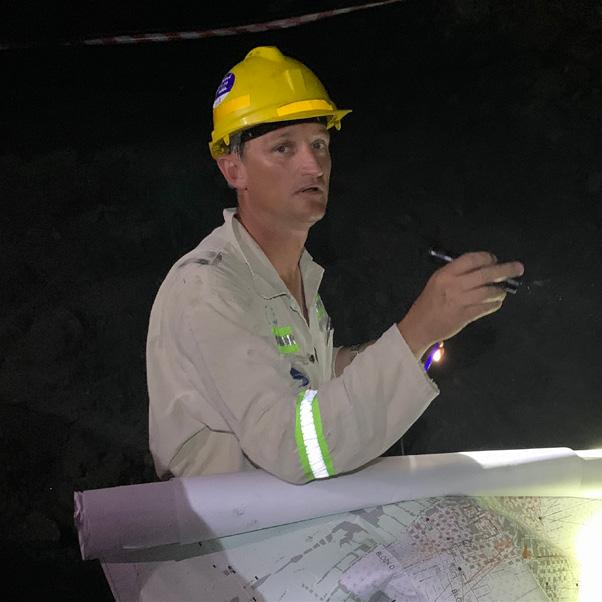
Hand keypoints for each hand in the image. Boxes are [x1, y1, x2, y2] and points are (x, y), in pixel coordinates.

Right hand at [398, 252, 524, 357]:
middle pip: (485, 274)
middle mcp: (454, 285)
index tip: (494, 260)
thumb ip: (457, 273)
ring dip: (500, 290)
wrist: (420, 325)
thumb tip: (482, 266)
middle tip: (518, 268)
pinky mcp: (465, 316)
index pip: (472, 259)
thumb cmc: (429, 301)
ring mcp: (460, 301)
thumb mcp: (437, 280)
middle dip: (505, 270)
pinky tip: (496, 302)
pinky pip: (486, 307)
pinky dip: (494, 304)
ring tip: (503, 291)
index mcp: (446, 274)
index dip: (487, 258)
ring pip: (488, 291)